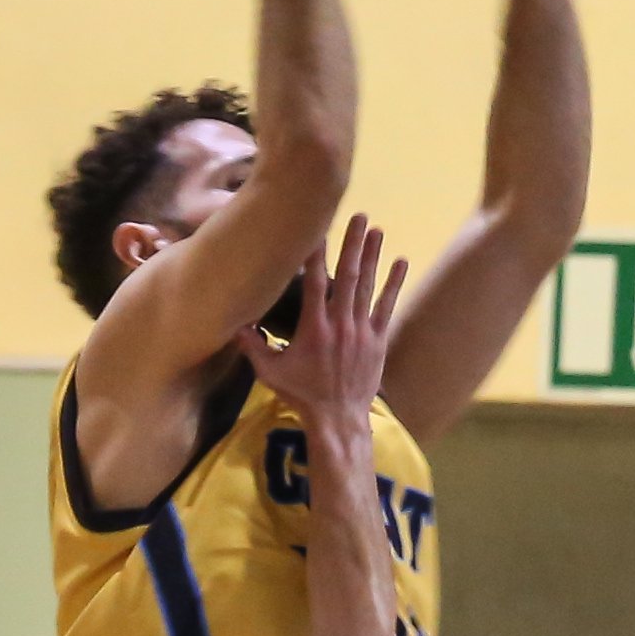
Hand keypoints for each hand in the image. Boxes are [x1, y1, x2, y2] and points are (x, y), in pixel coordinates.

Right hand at [240, 216, 406, 439]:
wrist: (337, 419)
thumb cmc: (301, 395)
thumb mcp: (270, 372)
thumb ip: (253, 346)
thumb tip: (232, 325)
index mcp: (313, 328)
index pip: (313, 283)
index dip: (315, 255)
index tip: (316, 229)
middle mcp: (339, 324)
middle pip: (346, 276)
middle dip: (352, 244)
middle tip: (359, 216)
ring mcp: (361, 331)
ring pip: (368, 287)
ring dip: (372, 256)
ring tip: (377, 230)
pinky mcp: (377, 340)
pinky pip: (387, 307)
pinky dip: (394, 284)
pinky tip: (401, 262)